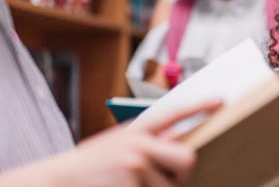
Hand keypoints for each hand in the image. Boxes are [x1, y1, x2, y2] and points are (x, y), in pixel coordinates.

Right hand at [0, 100, 221, 186]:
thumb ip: (145, 142)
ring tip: (130, 186)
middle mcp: (138, 146)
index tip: (221, 100)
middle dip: (182, 171)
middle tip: (167, 176)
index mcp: (135, 131)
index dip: (200, 107)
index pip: (174, 113)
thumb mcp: (116, 144)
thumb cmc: (90, 166)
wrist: (56, 181)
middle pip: (187, 158)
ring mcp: (136, 170)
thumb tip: (179, 146)